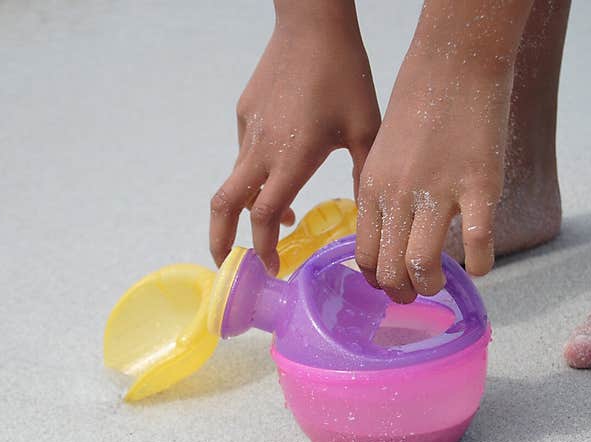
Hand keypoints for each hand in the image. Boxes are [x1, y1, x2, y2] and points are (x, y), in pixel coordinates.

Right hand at [210, 1, 379, 274]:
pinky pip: (245, 153)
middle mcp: (261, 150)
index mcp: (291, 158)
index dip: (263, 249)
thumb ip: (363, 176)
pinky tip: (283, 164)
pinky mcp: (244, 114)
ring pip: (236, 181)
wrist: (312, 23)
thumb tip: (369, 216)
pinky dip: (256, 174)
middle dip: (221, 241)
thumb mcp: (366, 130)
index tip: (272, 268)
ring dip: (246, 208)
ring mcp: (249, 131)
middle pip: (224, 206)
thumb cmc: (344, 74)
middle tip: (230, 264)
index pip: (263, 217)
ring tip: (273, 222)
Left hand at [355, 0, 531, 302]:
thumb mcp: (381, 155)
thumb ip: (380, 195)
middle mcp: (398, 195)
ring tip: (439, 282)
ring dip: (431, 284)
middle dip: (402, 292)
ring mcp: (438, 192)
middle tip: (415, 293)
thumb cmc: (417, 111)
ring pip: (422, 263)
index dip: (376, 279)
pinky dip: (480, 265)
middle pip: (389, 268)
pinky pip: (478, 242)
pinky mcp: (479, 185)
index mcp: (371, 189)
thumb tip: (386, 237)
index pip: (364, 254)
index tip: (389, 283)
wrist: (452, 66)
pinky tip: (480, 266)